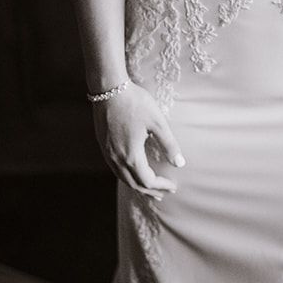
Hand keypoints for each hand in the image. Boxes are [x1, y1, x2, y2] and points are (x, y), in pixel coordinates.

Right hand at [92, 81, 184, 200]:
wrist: (109, 89)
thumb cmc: (136, 103)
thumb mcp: (157, 123)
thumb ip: (168, 144)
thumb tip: (179, 164)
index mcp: (131, 155)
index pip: (147, 180)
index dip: (161, 186)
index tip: (173, 186)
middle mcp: (116, 159)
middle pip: (134, 184)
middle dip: (150, 190)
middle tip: (164, 193)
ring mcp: (107, 153)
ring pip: (123, 178)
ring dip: (138, 185)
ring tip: (150, 189)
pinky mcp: (103, 146)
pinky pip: (115, 169)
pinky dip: (127, 176)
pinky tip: (133, 172)